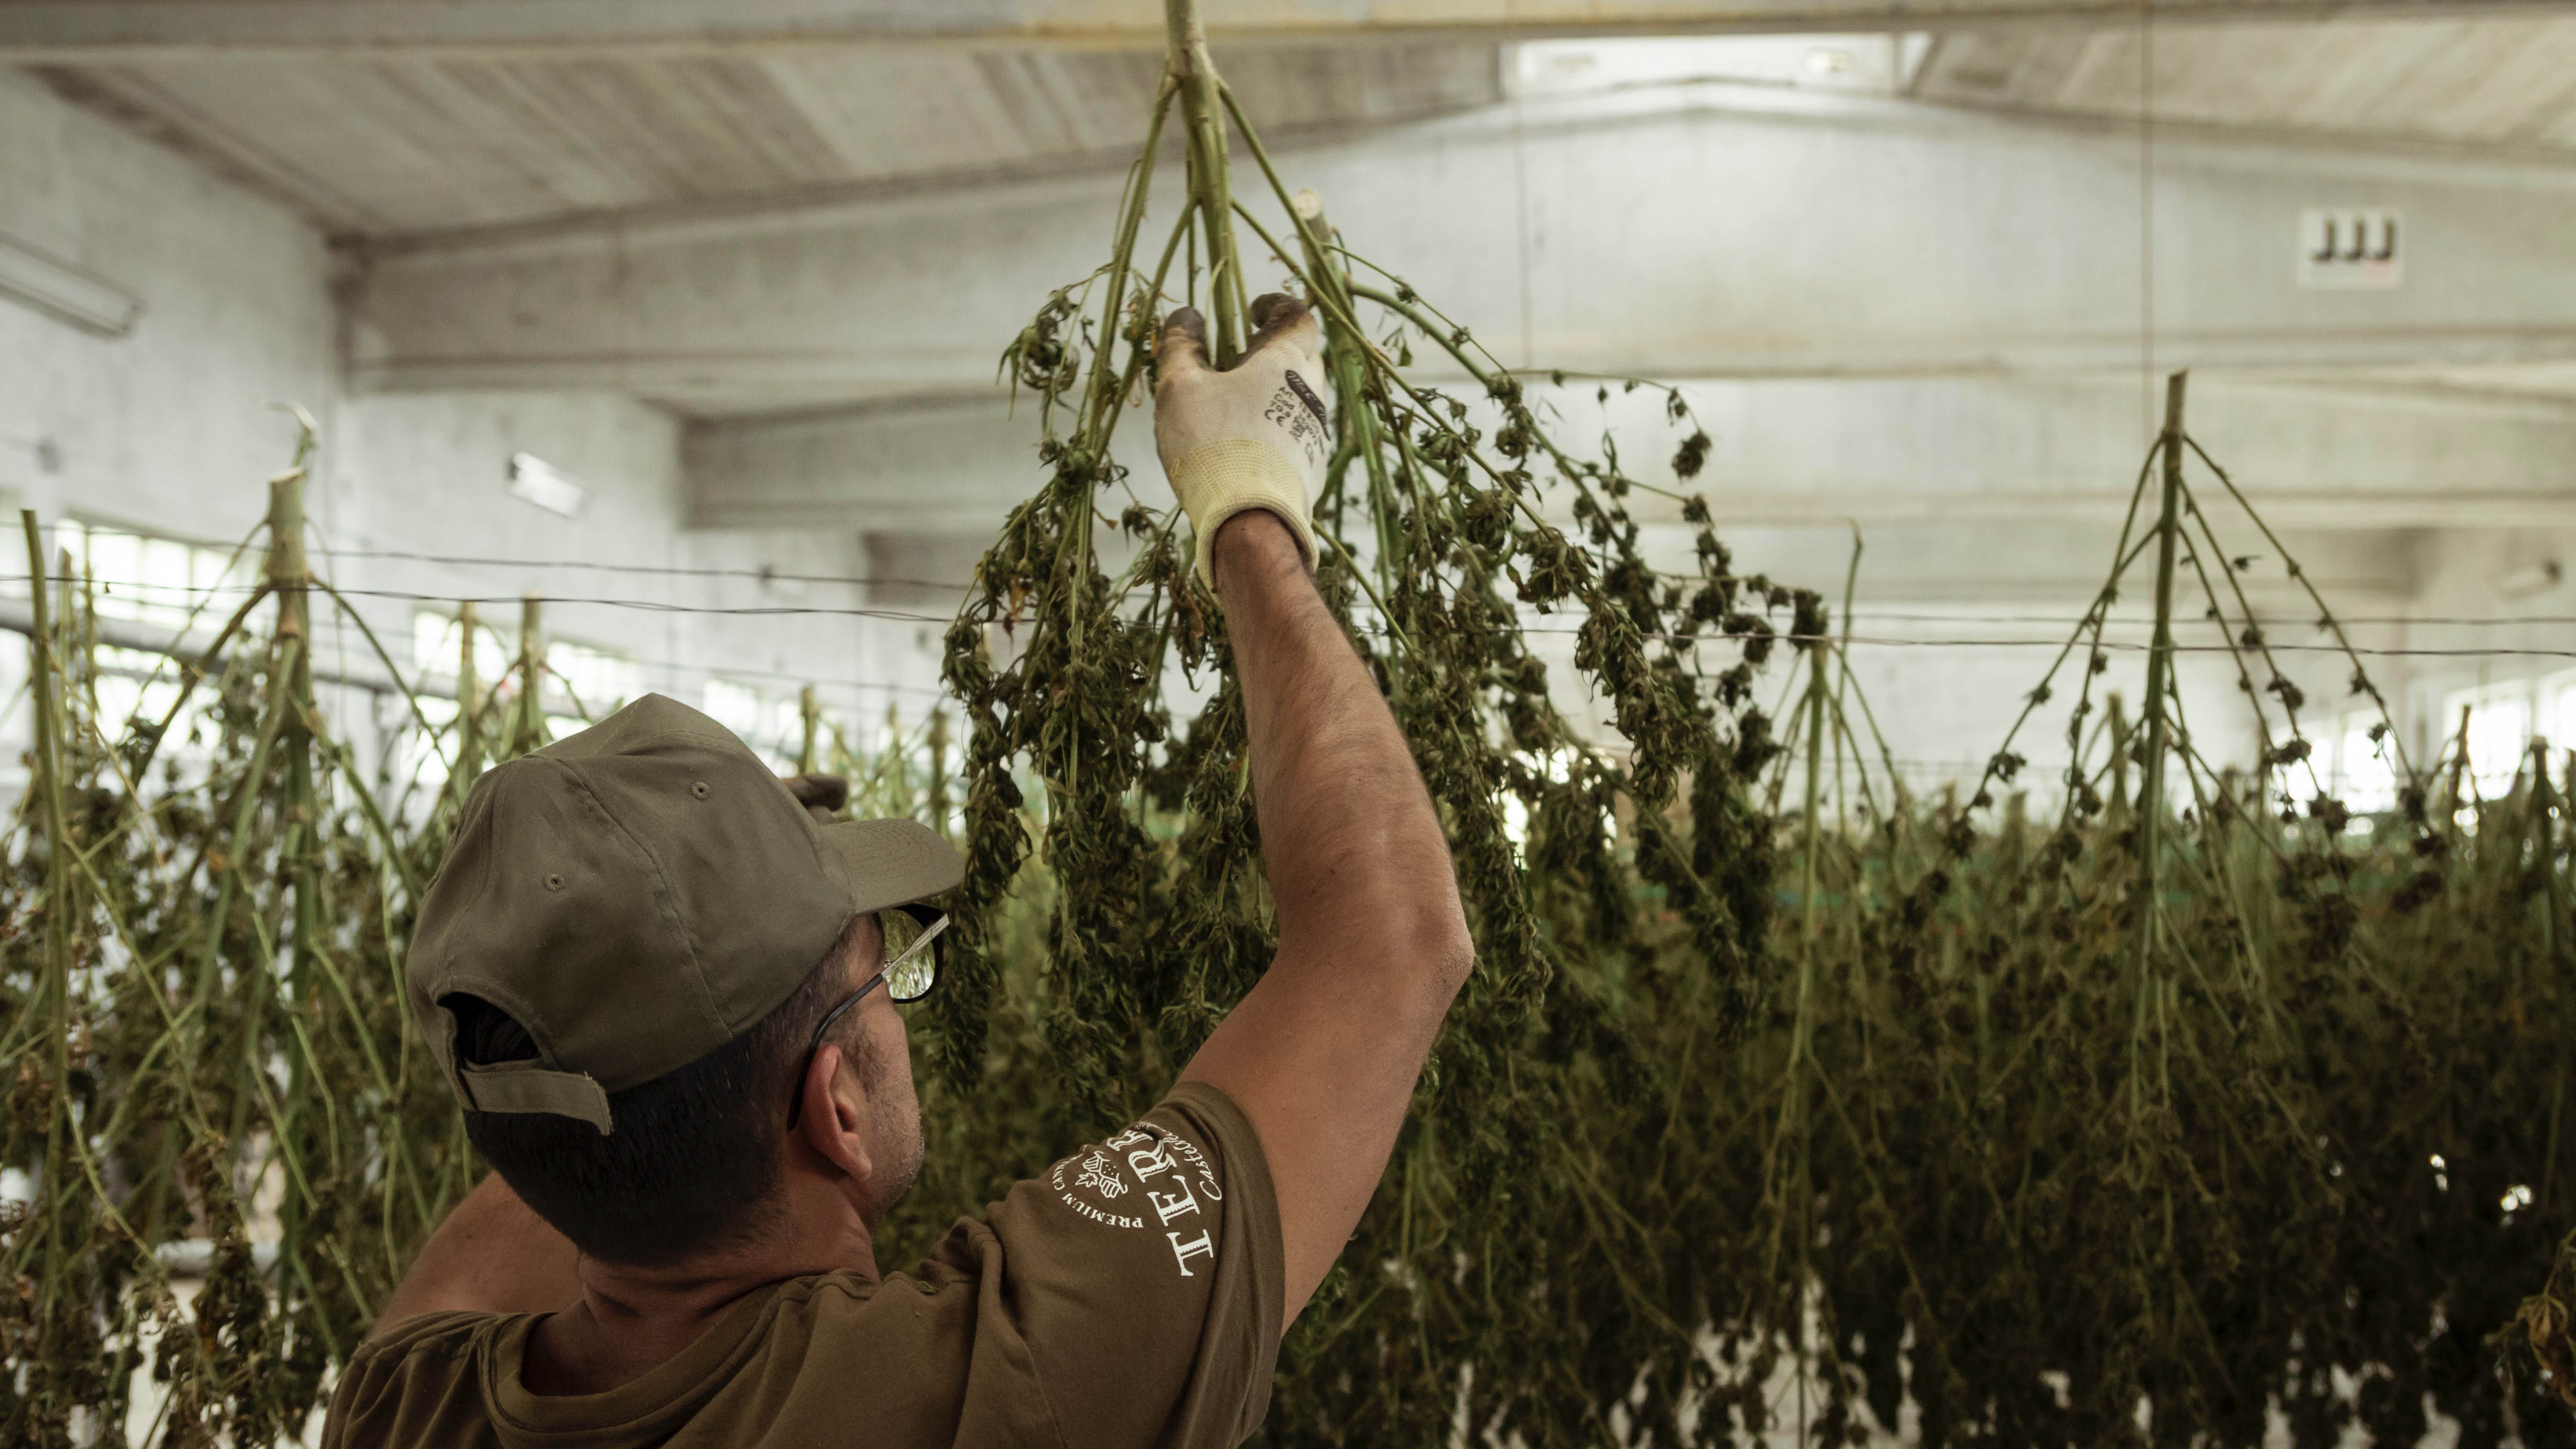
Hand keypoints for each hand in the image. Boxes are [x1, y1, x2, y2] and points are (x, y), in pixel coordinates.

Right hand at [1153, 294, 1330, 591]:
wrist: (1251, 523)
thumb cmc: (1213, 443)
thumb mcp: (1180, 388)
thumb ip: (1180, 346)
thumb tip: (1186, 316)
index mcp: (1287, 362)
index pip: (1297, 315)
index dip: (1275, 305)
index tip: (1253, 309)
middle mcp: (1312, 392)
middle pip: (1304, 355)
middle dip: (1275, 348)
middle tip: (1240, 355)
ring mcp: (1316, 432)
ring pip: (1301, 397)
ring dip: (1275, 391)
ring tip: (1237, 404)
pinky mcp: (1312, 467)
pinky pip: (1297, 433)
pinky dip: (1276, 427)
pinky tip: (1247, 445)